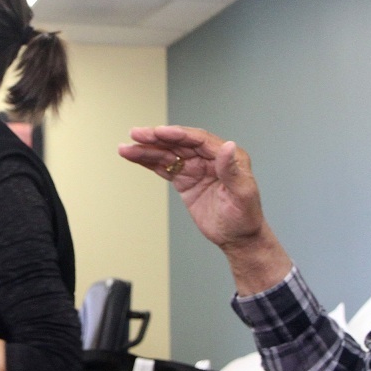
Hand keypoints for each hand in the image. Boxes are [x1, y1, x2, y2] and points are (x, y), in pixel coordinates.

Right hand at [118, 125, 291, 293]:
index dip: (178, 135)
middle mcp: (210, 157)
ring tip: (125, 148)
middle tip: (135, 134)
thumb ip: (232, 170)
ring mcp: (196, 168)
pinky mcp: (186, 180)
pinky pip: (165, 168)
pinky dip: (149, 162)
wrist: (238, 238)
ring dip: (147, 150)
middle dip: (157, 138)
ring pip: (169, 154)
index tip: (159, 132)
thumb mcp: (243, 194)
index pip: (199, 140)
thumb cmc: (246, 217)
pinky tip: (133, 156)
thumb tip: (227, 145)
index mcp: (228, 155)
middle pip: (180, 143)